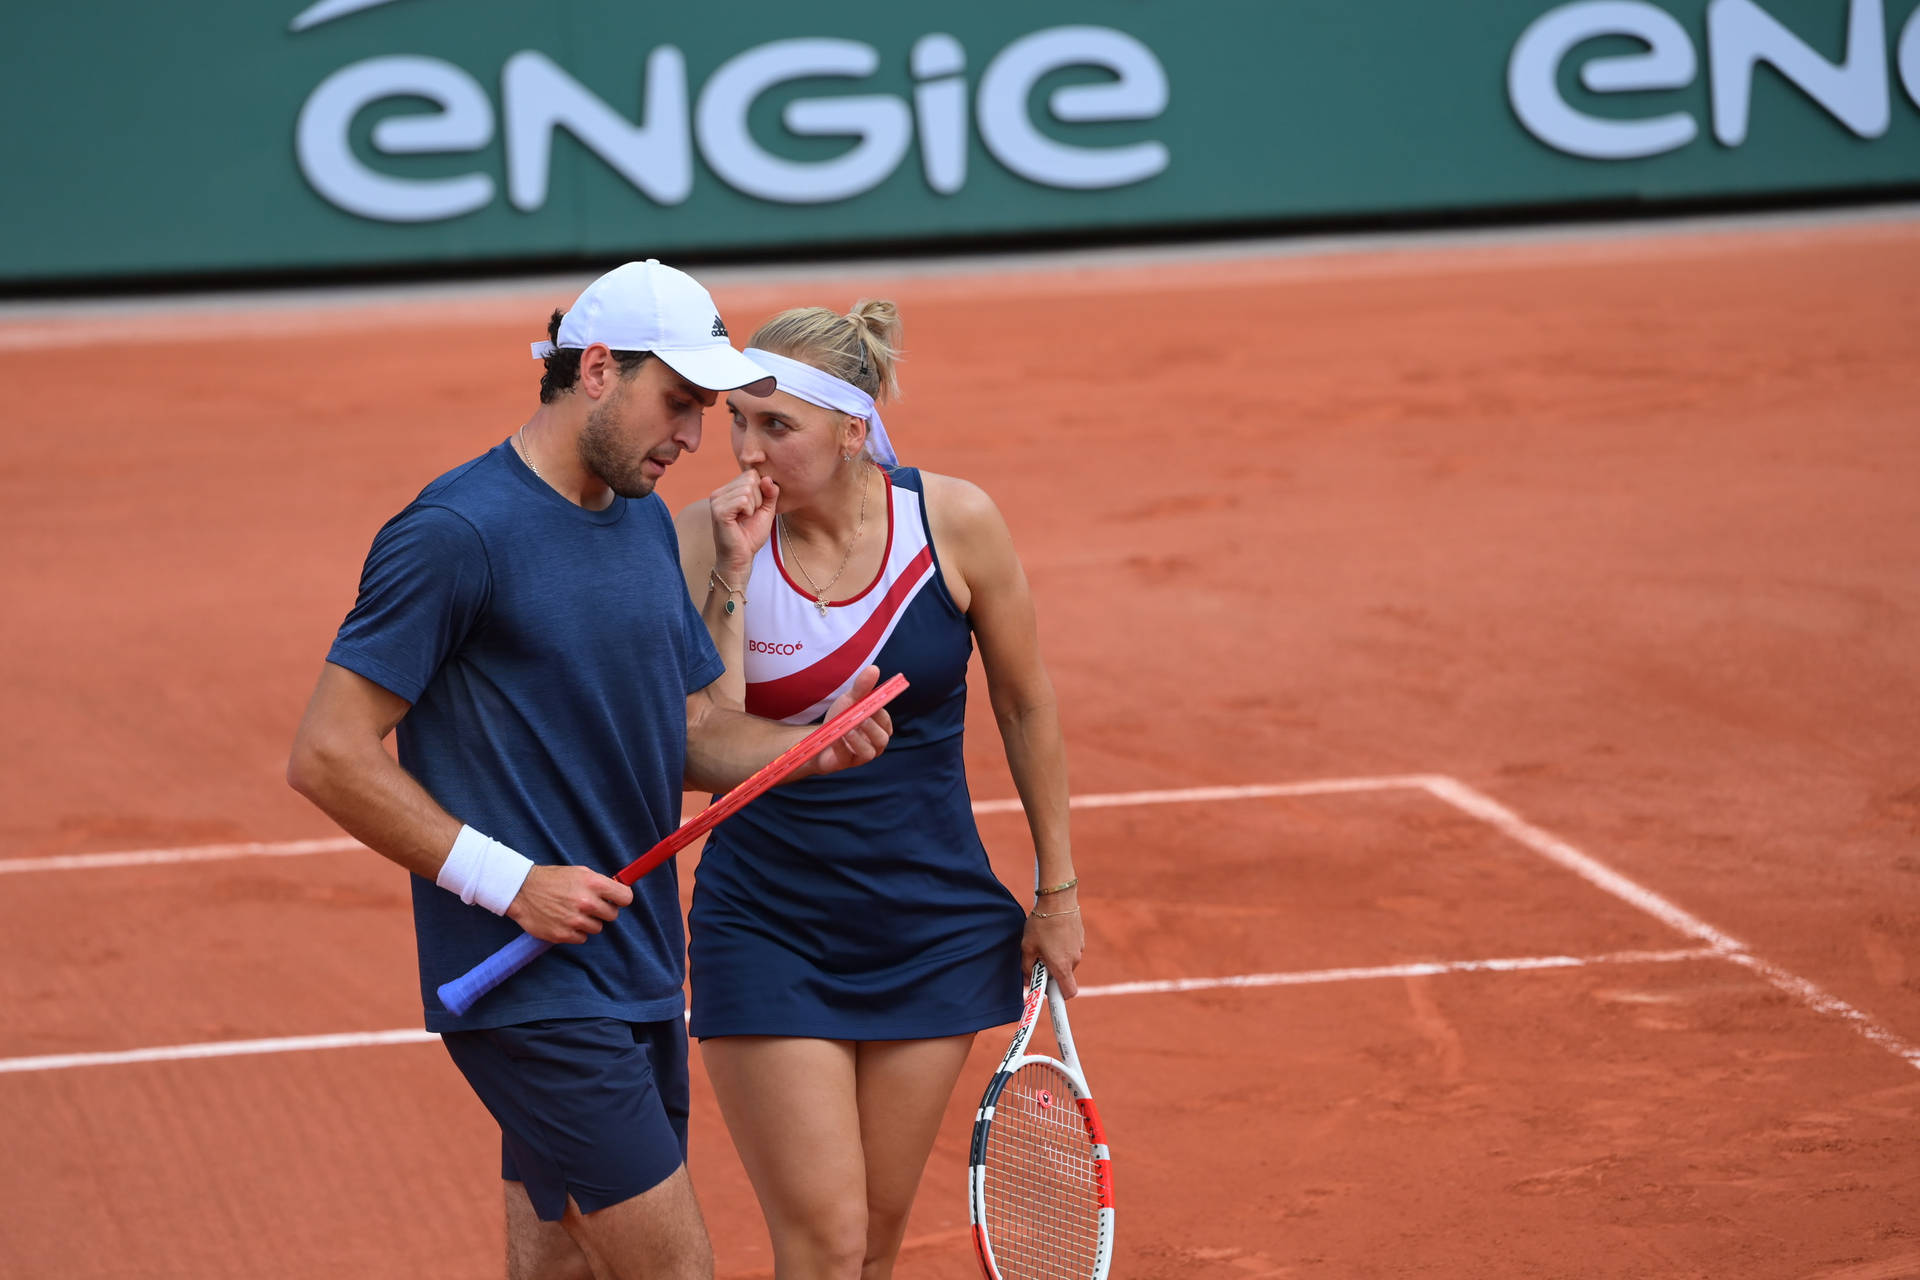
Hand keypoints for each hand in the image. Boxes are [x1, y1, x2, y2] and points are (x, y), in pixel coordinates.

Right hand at [506, 865, 633, 943]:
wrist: (521, 890)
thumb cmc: (552, 880)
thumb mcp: (579, 872)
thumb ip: (600, 883)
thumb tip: (618, 893)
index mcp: (593, 883)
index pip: (625, 897)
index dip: (621, 899)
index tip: (615, 900)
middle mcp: (586, 902)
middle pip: (612, 915)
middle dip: (603, 911)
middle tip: (589, 906)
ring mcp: (574, 920)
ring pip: (597, 928)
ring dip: (588, 922)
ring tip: (572, 912)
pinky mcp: (563, 935)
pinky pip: (582, 938)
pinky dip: (575, 932)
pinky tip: (564, 921)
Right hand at [708, 468, 777, 575]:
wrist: (741, 557)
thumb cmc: (751, 535)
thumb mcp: (766, 510)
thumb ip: (770, 492)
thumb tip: (768, 478)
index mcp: (728, 490)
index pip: (752, 474)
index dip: (761, 491)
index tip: (754, 509)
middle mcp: (719, 492)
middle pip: (751, 479)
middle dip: (758, 498)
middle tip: (749, 515)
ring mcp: (717, 500)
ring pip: (748, 489)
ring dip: (753, 506)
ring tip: (745, 518)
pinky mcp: (718, 510)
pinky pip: (743, 499)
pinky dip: (748, 511)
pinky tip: (740, 520)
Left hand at [810, 665, 893, 775]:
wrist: (818, 739)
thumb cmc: (839, 720)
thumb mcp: (849, 700)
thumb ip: (862, 687)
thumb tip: (874, 668)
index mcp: (879, 728)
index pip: (886, 721)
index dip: (880, 713)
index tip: (871, 704)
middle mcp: (874, 744)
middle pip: (882, 738)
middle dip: (872, 727)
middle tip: (861, 717)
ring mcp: (861, 756)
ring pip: (869, 752)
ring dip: (858, 739)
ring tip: (847, 729)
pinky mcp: (846, 764)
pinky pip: (847, 757)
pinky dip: (842, 746)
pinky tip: (835, 737)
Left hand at [1022, 893, 1084, 996]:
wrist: (1058, 899)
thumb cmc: (1041, 923)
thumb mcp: (1027, 946)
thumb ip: (1027, 967)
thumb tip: (1027, 981)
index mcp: (1061, 966)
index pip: (1068, 993)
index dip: (1059, 996)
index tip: (1048, 992)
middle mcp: (1074, 960)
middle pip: (1064, 976)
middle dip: (1052, 972)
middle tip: (1038, 959)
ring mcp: (1079, 949)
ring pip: (1067, 962)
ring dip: (1057, 958)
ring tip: (1044, 942)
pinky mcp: (1081, 938)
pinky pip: (1071, 949)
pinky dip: (1062, 947)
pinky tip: (1053, 933)